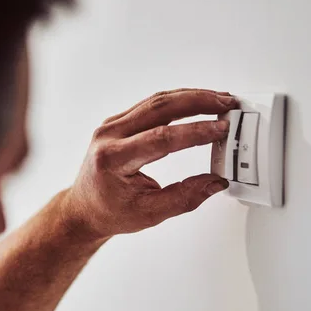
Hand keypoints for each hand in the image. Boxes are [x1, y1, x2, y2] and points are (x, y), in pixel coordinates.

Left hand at [63, 89, 237, 240]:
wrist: (84, 208)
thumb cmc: (109, 212)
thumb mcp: (150, 213)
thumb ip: (185, 197)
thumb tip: (215, 182)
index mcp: (113, 159)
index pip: (161, 138)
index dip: (195, 132)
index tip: (220, 129)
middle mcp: (110, 136)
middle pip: (160, 108)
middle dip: (198, 102)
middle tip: (226, 103)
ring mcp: (113, 125)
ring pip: (157, 100)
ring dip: (192, 97)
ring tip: (219, 100)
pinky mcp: (120, 121)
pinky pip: (152, 104)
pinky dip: (179, 101)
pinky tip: (198, 101)